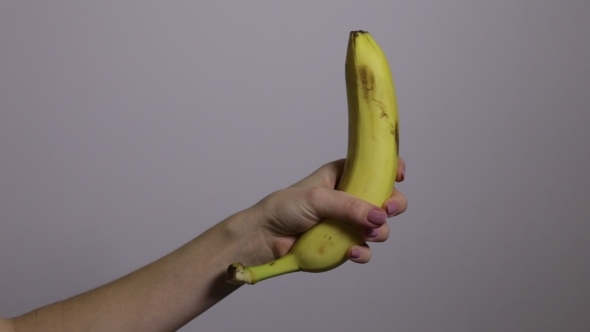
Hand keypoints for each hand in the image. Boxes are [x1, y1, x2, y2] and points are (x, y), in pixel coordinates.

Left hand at [242, 157, 406, 265]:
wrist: (264, 238)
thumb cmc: (283, 208)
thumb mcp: (317, 199)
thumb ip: (348, 206)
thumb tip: (378, 216)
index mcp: (342, 175)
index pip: (373, 168)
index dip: (390, 170)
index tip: (398, 176)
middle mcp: (348, 197)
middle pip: (384, 198)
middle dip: (392, 205)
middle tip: (386, 211)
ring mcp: (346, 222)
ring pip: (378, 226)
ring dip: (378, 232)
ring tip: (366, 235)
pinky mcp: (342, 244)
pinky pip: (363, 249)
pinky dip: (362, 252)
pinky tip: (351, 253)